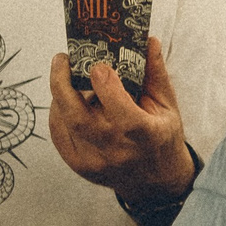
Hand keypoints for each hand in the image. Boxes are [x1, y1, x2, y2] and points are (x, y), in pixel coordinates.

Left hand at [49, 36, 195, 203]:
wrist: (156, 184)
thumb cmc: (163, 139)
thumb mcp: (168, 107)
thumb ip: (155, 74)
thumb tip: (149, 40)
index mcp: (143, 132)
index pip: (116, 101)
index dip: (103, 77)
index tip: (98, 63)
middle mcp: (116, 149)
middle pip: (75, 113)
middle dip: (61, 81)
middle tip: (61, 60)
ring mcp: (95, 161)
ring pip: (63, 122)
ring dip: (59, 96)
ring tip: (65, 79)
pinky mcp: (80, 167)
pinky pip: (59, 135)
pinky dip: (57, 115)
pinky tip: (64, 103)